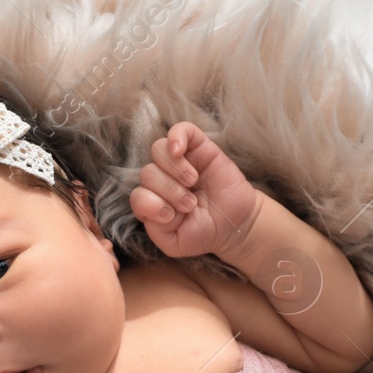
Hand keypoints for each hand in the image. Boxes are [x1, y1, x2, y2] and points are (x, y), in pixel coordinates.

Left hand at [130, 121, 261, 260]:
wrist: (234, 224)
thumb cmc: (203, 232)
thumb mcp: (174, 242)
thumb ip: (155, 229)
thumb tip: (155, 203)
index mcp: (152, 201)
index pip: (137, 195)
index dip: (151, 205)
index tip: (172, 216)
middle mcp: (161, 179)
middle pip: (147, 173)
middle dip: (168, 191)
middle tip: (190, 203)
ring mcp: (179, 160)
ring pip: (158, 151)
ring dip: (174, 168)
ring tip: (192, 182)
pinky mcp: (198, 146)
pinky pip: (180, 129)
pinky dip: (176, 137)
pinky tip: (180, 150)